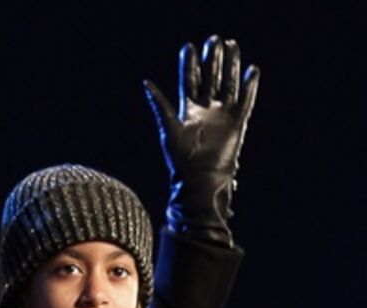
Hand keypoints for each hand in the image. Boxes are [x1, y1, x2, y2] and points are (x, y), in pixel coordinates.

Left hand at [144, 36, 259, 245]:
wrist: (200, 179)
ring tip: (233, 46)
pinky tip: (252, 70)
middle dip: (212, 59)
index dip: (188, 64)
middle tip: (215, 39)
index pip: (189, 81)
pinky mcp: (238, 122)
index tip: (189, 46)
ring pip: (229, 84)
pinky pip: (246, 100)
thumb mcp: (168, 128)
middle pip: (210, 78)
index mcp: (188, 110)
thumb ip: (159, 105)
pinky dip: (249, 86)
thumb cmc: (181, 159)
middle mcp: (206, 110)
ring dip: (231, 66)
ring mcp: (223, 115)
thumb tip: (145, 83)